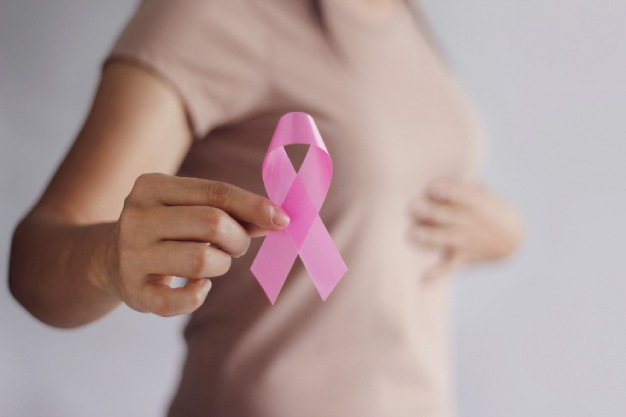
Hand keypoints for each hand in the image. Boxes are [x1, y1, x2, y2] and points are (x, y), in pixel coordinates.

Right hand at [99, 173, 289, 316]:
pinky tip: (201, 286)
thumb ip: (229, 210)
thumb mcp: (188, 207)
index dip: (254, 206)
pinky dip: (200, 295)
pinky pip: (180, 300)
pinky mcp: (133, 291)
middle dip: (238, 238)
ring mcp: (132, 255)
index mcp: (152, 186)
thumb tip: (276, 218)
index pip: (215, 192)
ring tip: (215, 262)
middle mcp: (136, 217)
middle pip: (212, 223)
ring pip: (201, 260)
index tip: (282, 218)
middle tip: (237, 245)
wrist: (108, 259)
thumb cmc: (165, 228)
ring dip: (222, 264)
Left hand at [409, 179, 521, 279]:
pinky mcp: (463, 257)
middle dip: (432, 213)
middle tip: (414, 206)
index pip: (463, 195)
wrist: (511, 239)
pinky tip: (424, 279)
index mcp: (479, 203)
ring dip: (431, 237)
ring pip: (448, 239)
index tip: (433, 189)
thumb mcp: (484, 194)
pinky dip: (438, 273)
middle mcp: (473, 223)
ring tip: (414, 234)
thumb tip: (437, 185)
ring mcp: (468, 241)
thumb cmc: (488, 209)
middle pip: (451, 217)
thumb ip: (463, 189)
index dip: (449, 192)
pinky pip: (450, 266)